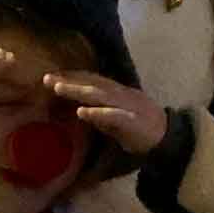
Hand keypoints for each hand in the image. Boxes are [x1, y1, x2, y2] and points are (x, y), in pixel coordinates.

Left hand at [40, 66, 166, 157]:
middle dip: (69, 79)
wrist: (167, 137)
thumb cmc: (139, 128)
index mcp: (116, 93)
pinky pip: (113, 115)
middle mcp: (120, 94)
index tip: (52, 75)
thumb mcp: (115, 118)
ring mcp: (126, 106)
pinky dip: (97, 113)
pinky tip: (81, 112)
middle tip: (46, 78)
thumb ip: (99, 113)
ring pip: (99, 95)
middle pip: (91, 83)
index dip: (72, 76)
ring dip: (78, 90)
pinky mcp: (132, 121)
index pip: (92, 80)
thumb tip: (79, 109)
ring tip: (58, 88)